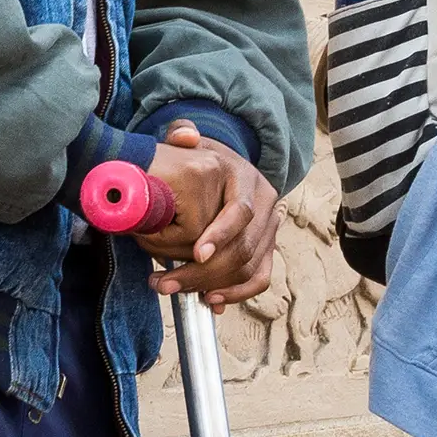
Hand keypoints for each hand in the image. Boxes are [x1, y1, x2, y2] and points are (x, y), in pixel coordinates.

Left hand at [133, 122, 281, 310]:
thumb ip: (183, 135)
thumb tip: (185, 136)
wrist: (226, 172)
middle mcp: (266, 207)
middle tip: (166, 282)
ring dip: (212, 285)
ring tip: (174, 290)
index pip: (241, 212)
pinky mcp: (268, 251)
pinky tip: (211, 300)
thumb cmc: (203, 161)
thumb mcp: (194, 145)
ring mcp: (270, 231)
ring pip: (248, 268)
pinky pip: (260, 279)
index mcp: (249, 180)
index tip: (196, 253)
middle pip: (243, 248)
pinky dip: (238, 293)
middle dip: (203, 271)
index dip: (220, 234)